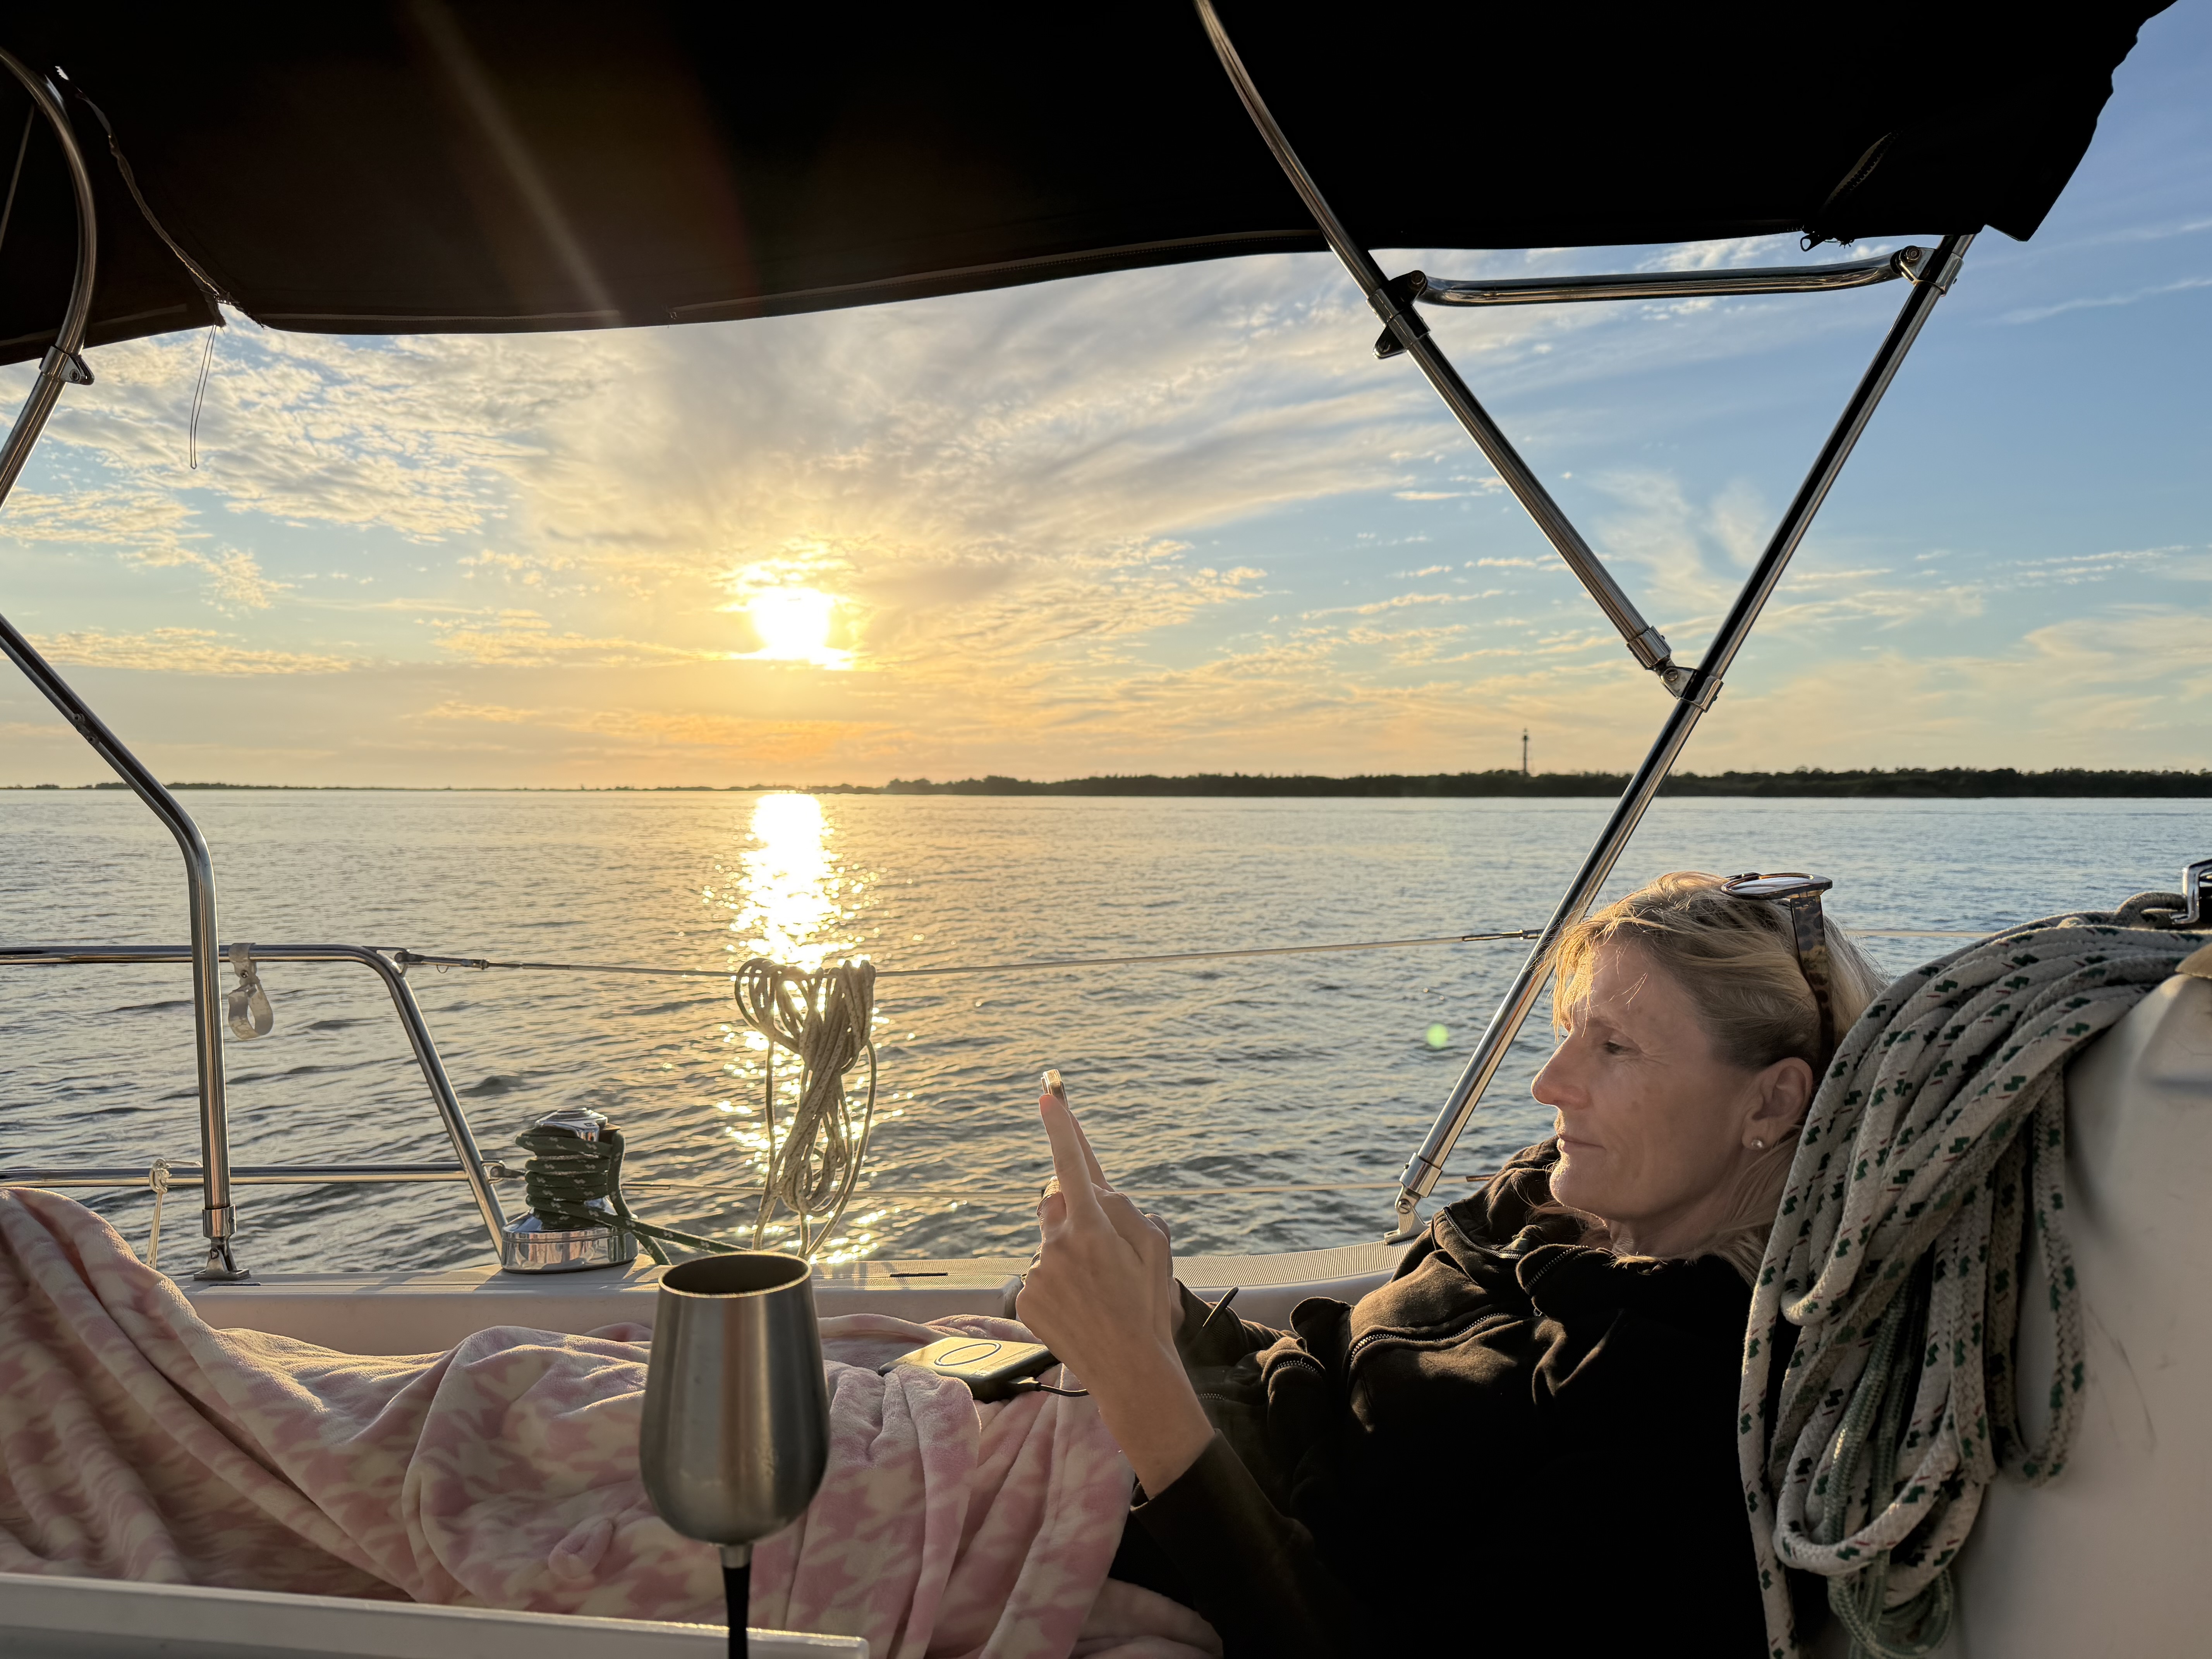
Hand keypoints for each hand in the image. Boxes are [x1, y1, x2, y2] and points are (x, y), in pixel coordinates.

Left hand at [1018, 1088, 1179, 1364]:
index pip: (1073, 1165)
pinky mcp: (1024, 1298)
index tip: (1047, 1097)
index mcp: (1094, 1228)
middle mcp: (1058, 1245)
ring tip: (1095, 1295)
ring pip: (1049, 1244)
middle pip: (1055, 1203)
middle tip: (1100, 1246)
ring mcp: (1037, 1273)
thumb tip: (1097, 1190)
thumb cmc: (1150, 1305)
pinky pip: (1039, 1276)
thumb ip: (1126, 1209)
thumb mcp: (1157, 1248)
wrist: (1130, 1371)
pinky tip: (1079, 1310)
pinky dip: (1056, 1286)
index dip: (1061, 1128)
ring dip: (1068, 1256)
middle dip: (1073, 1211)